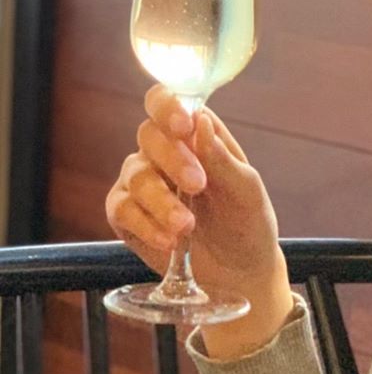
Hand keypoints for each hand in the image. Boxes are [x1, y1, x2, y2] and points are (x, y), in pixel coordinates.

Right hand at [106, 86, 292, 354]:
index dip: (168, 107)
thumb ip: (221, 157)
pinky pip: (122, 209)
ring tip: (188, 227)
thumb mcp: (246, 190)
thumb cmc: (247, 221)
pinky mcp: (127, 216)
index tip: (184, 126)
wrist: (239, 272)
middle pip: (149, 135)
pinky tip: (170, 241)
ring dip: (162, 201)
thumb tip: (200, 119)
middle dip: (173, 160)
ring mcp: (142, 182)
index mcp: (195, 134)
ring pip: (135, 174)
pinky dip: (146, 224)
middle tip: (198, 186)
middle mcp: (163, 152)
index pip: (166, 101)